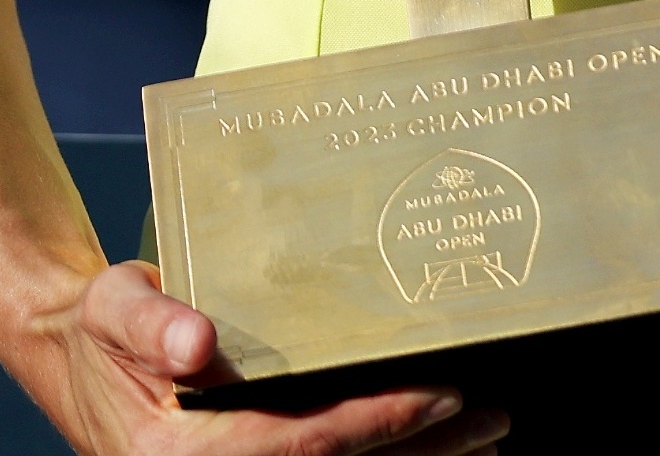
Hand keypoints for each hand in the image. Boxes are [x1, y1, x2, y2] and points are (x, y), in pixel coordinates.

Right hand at [46, 263, 503, 455]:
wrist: (75, 357)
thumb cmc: (102, 328)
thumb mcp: (114, 306)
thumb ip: (149, 322)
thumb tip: (196, 343)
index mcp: (178, 452)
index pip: (299, 443)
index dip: (376, 422)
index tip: (443, 394)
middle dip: (419, 450)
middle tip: (495, 418)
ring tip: (486, 438)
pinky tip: (432, 448)